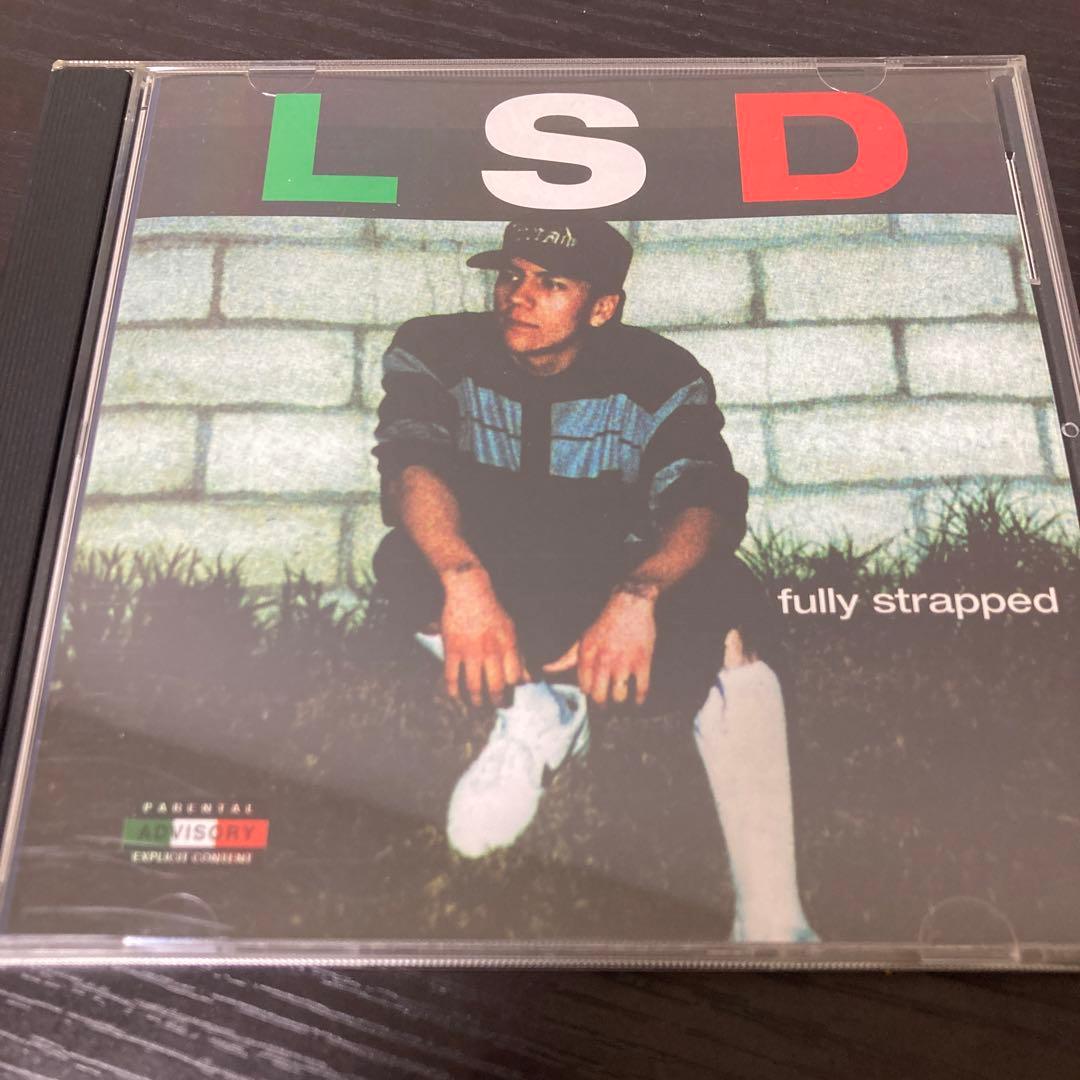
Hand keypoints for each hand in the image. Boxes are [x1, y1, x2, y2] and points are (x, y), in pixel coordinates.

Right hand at [441, 568, 528, 705]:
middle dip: (497, 701)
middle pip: (496, 687)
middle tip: (495, 705)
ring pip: (474, 687)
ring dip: (476, 701)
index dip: (512, 688)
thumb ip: (519, 656)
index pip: (514, 678)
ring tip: (477, 704)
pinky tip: (456, 696)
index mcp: (508, 646)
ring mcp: (470, 652)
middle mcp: (491, 652)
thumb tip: (529, 680)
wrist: (470, 592)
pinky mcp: (452, 650)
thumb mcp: (512, 631)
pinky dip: (453, 691)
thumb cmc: (493, 611)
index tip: (510, 692)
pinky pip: (452, 677)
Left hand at [544, 590, 656, 705]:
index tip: (594, 695)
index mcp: (587, 656)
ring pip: (619, 696)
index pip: (584, 688)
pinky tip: (637, 701)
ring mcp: (623, 662)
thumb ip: (566, 659)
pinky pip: (641, 688)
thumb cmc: (604, 625)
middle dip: (602, 705)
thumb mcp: (582, 640)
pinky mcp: (642, 661)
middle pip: (599, 697)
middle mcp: (603, 661)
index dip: (589, 694)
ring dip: (620, 702)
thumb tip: (546, 669)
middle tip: (605, 706)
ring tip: (620, 702)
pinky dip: (639, 699)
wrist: (629, 605)